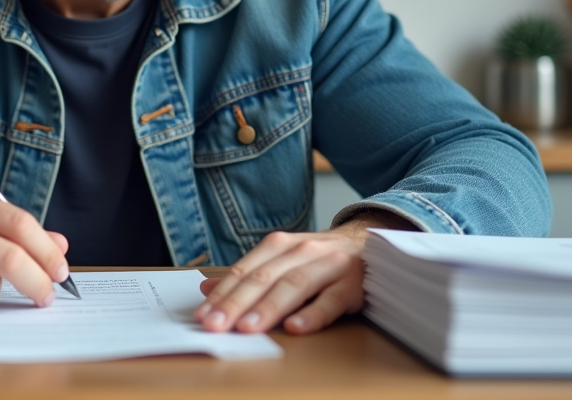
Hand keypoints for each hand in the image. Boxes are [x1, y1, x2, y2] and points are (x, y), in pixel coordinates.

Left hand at [193, 210, 415, 335]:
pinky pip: (331, 301)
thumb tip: (206, 291)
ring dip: (268, 307)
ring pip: (293, 286)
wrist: (369, 244)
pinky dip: (313, 314)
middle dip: (236, 303)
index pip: (244, 272)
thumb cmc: (317, 259)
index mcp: (279, 246)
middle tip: (215, 325)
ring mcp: (328, 267)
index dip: (222, 295)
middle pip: (263, 279)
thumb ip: (246, 276)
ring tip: (247, 327)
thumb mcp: (281, 260)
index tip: (202, 316)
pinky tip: (296, 327)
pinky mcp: (352, 285)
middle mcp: (301, 251)